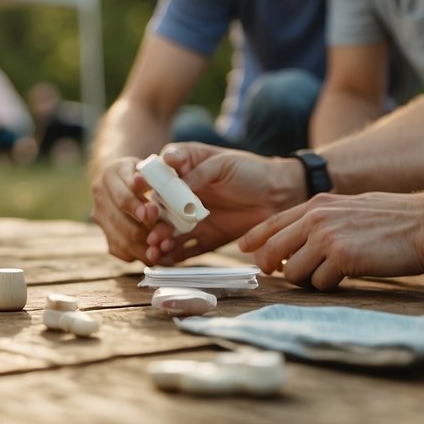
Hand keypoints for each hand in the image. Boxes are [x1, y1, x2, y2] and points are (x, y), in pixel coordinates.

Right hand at [90, 156, 160, 261]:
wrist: (126, 179)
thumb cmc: (146, 173)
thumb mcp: (150, 167)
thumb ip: (150, 175)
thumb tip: (143, 183)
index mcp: (110, 174)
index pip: (121, 197)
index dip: (136, 206)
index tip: (153, 211)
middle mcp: (100, 196)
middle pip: (119, 221)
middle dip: (144, 230)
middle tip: (165, 235)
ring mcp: (100, 217)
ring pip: (120, 240)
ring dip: (144, 247)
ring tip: (164, 247)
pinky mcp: (106, 234)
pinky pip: (121, 251)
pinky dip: (139, 255)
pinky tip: (156, 254)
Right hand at [144, 142, 303, 264]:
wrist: (280, 195)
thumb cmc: (250, 170)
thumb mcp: (221, 164)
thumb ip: (196, 172)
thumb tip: (170, 181)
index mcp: (184, 170)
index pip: (159, 178)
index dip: (147, 188)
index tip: (142, 198)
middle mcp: (184, 195)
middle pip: (160, 209)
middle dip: (151, 222)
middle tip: (149, 232)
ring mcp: (193, 218)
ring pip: (170, 231)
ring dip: (159, 240)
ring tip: (154, 248)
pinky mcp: (206, 237)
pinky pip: (186, 248)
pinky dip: (174, 255)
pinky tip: (165, 259)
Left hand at [238, 191, 423, 290]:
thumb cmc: (392, 220)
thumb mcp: (348, 209)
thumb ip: (320, 221)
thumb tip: (297, 243)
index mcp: (316, 204)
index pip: (272, 222)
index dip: (255, 239)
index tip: (245, 251)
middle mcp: (315, 218)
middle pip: (273, 250)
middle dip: (275, 267)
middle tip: (281, 275)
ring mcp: (327, 237)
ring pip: (294, 272)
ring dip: (308, 279)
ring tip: (331, 273)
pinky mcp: (342, 257)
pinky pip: (319, 283)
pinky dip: (330, 285)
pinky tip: (348, 276)